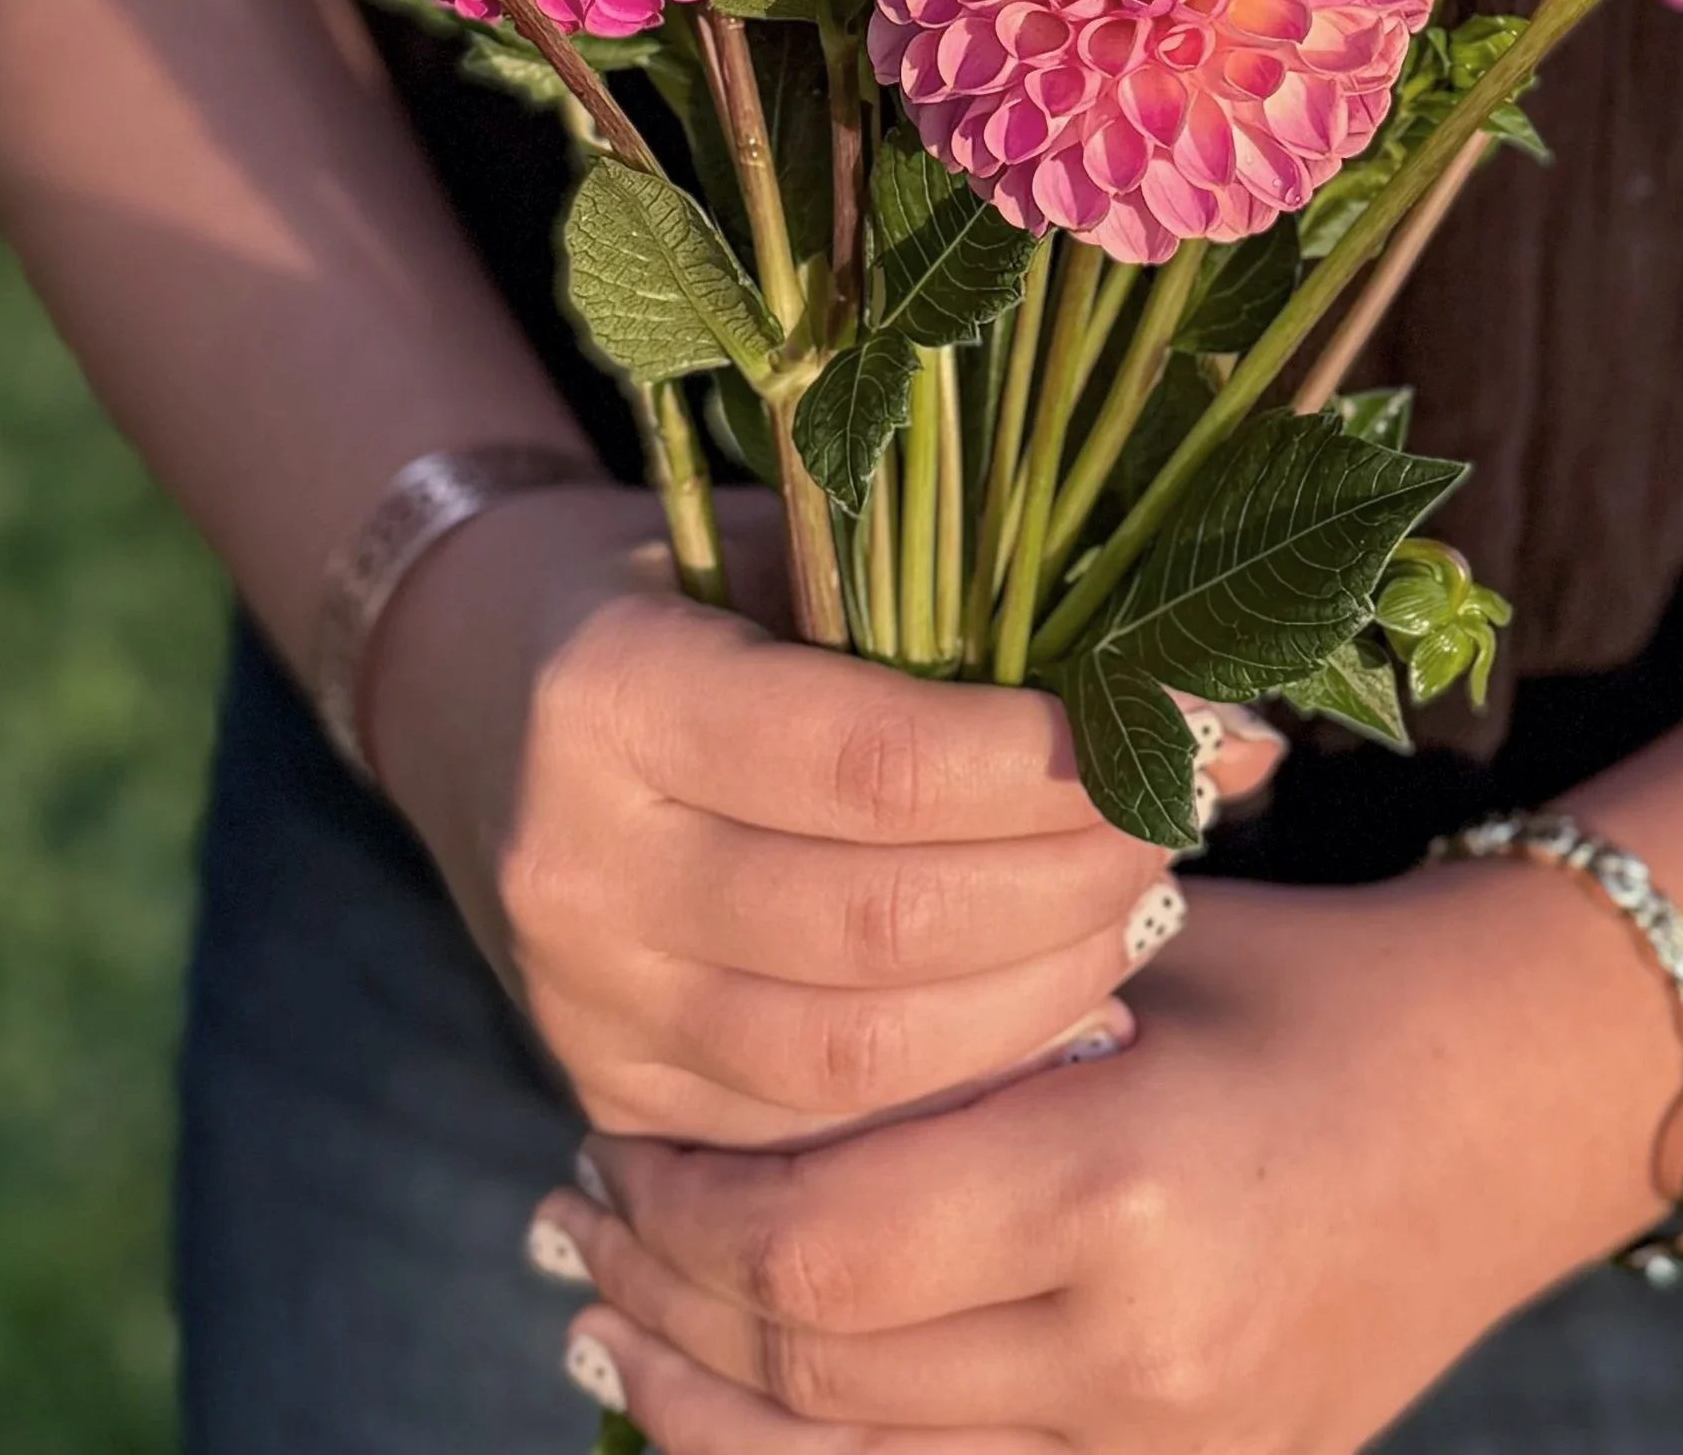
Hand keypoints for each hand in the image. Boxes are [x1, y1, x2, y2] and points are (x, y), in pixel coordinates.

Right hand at [369, 479, 1276, 1144]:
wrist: (471, 685)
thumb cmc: (677, 583)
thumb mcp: (787, 549)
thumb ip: (959, 619)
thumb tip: (1211, 706)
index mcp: (612, 695)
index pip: (870, 765)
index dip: (1047, 764)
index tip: (1178, 727)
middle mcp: (579, 868)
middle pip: (880, 930)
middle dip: (1072, 882)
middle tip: (1184, 818)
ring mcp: (584, 1006)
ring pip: (858, 1062)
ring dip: (1040, 996)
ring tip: (1137, 908)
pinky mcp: (611, 1097)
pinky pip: (814, 1133)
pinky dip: (959, 1082)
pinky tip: (1057, 1008)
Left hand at [531, 867, 1681, 1451]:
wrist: (1515, 1102)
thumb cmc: (1308, 980)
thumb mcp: (1127, 950)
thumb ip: (948, 1012)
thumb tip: (728, 1047)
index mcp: (1127, 1190)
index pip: (821, 1247)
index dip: (684, 1205)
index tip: (608, 1129)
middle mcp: (1144, 1364)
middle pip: (815, 1380)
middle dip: (664, 1301)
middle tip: (572, 1216)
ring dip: (702, 1411)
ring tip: (606, 1325)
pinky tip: (736, 1412)